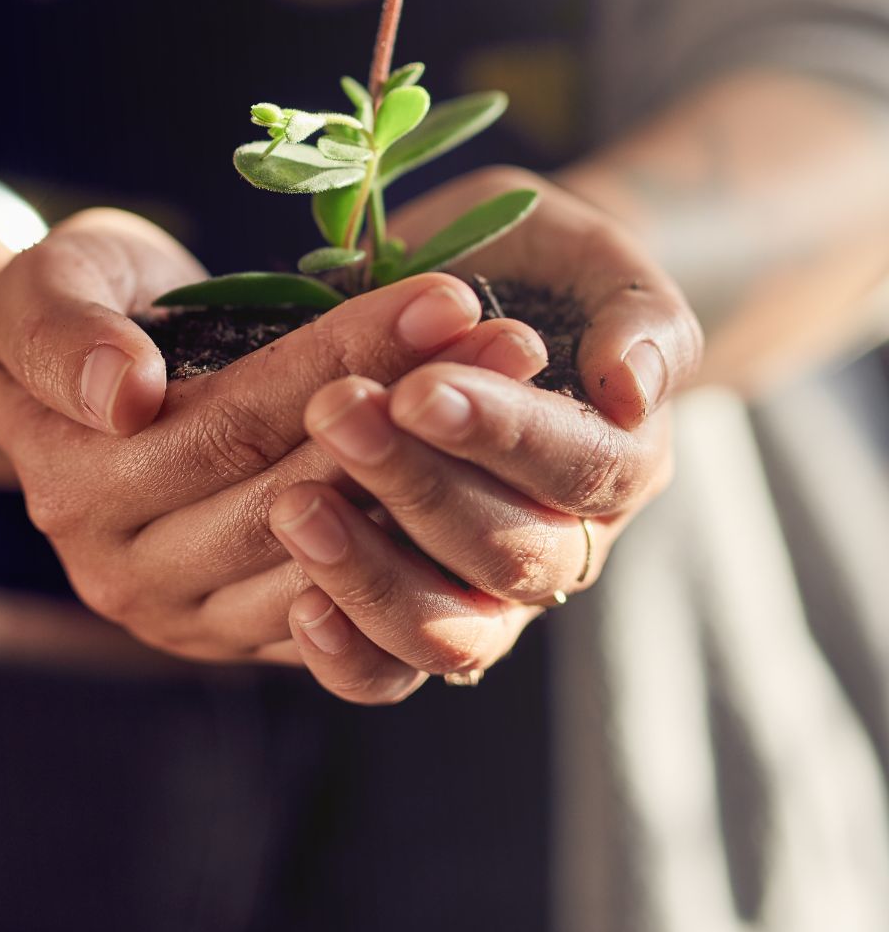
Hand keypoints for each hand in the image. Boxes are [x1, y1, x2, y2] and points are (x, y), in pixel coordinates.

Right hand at [0, 207, 522, 663]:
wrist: (82, 388)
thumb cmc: (76, 311)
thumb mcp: (45, 289)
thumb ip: (62, 335)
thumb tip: (124, 397)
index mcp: (77, 484)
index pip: (237, 418)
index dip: (346, 356)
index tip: (449, 296)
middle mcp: (129, 571)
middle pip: (298, 490)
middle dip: (415, 413)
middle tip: (515, 344)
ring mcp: (189, 617)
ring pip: (333, 556)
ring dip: (434, 476)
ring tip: (517, 395)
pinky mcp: (240, 636)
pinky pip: (343, 615)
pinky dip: (413, 550)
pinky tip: (483, 485)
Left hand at [267, 167, 702, 702]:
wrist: (480, 299)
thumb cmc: (536, 269)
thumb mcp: (592, 260)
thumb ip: (637, 316)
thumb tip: (634, 386)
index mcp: (620, 460)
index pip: (581, 468)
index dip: (502, 436)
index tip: (418, 389)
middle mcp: (565, 543)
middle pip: (509, 551)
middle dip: (416, 485)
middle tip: (334, 413)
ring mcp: (492, 594)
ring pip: (451, 628)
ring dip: (371, 572)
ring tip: (294, 506)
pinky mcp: (419, 618)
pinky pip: (392, 672)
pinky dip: (350, 653)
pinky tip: (299, 604)